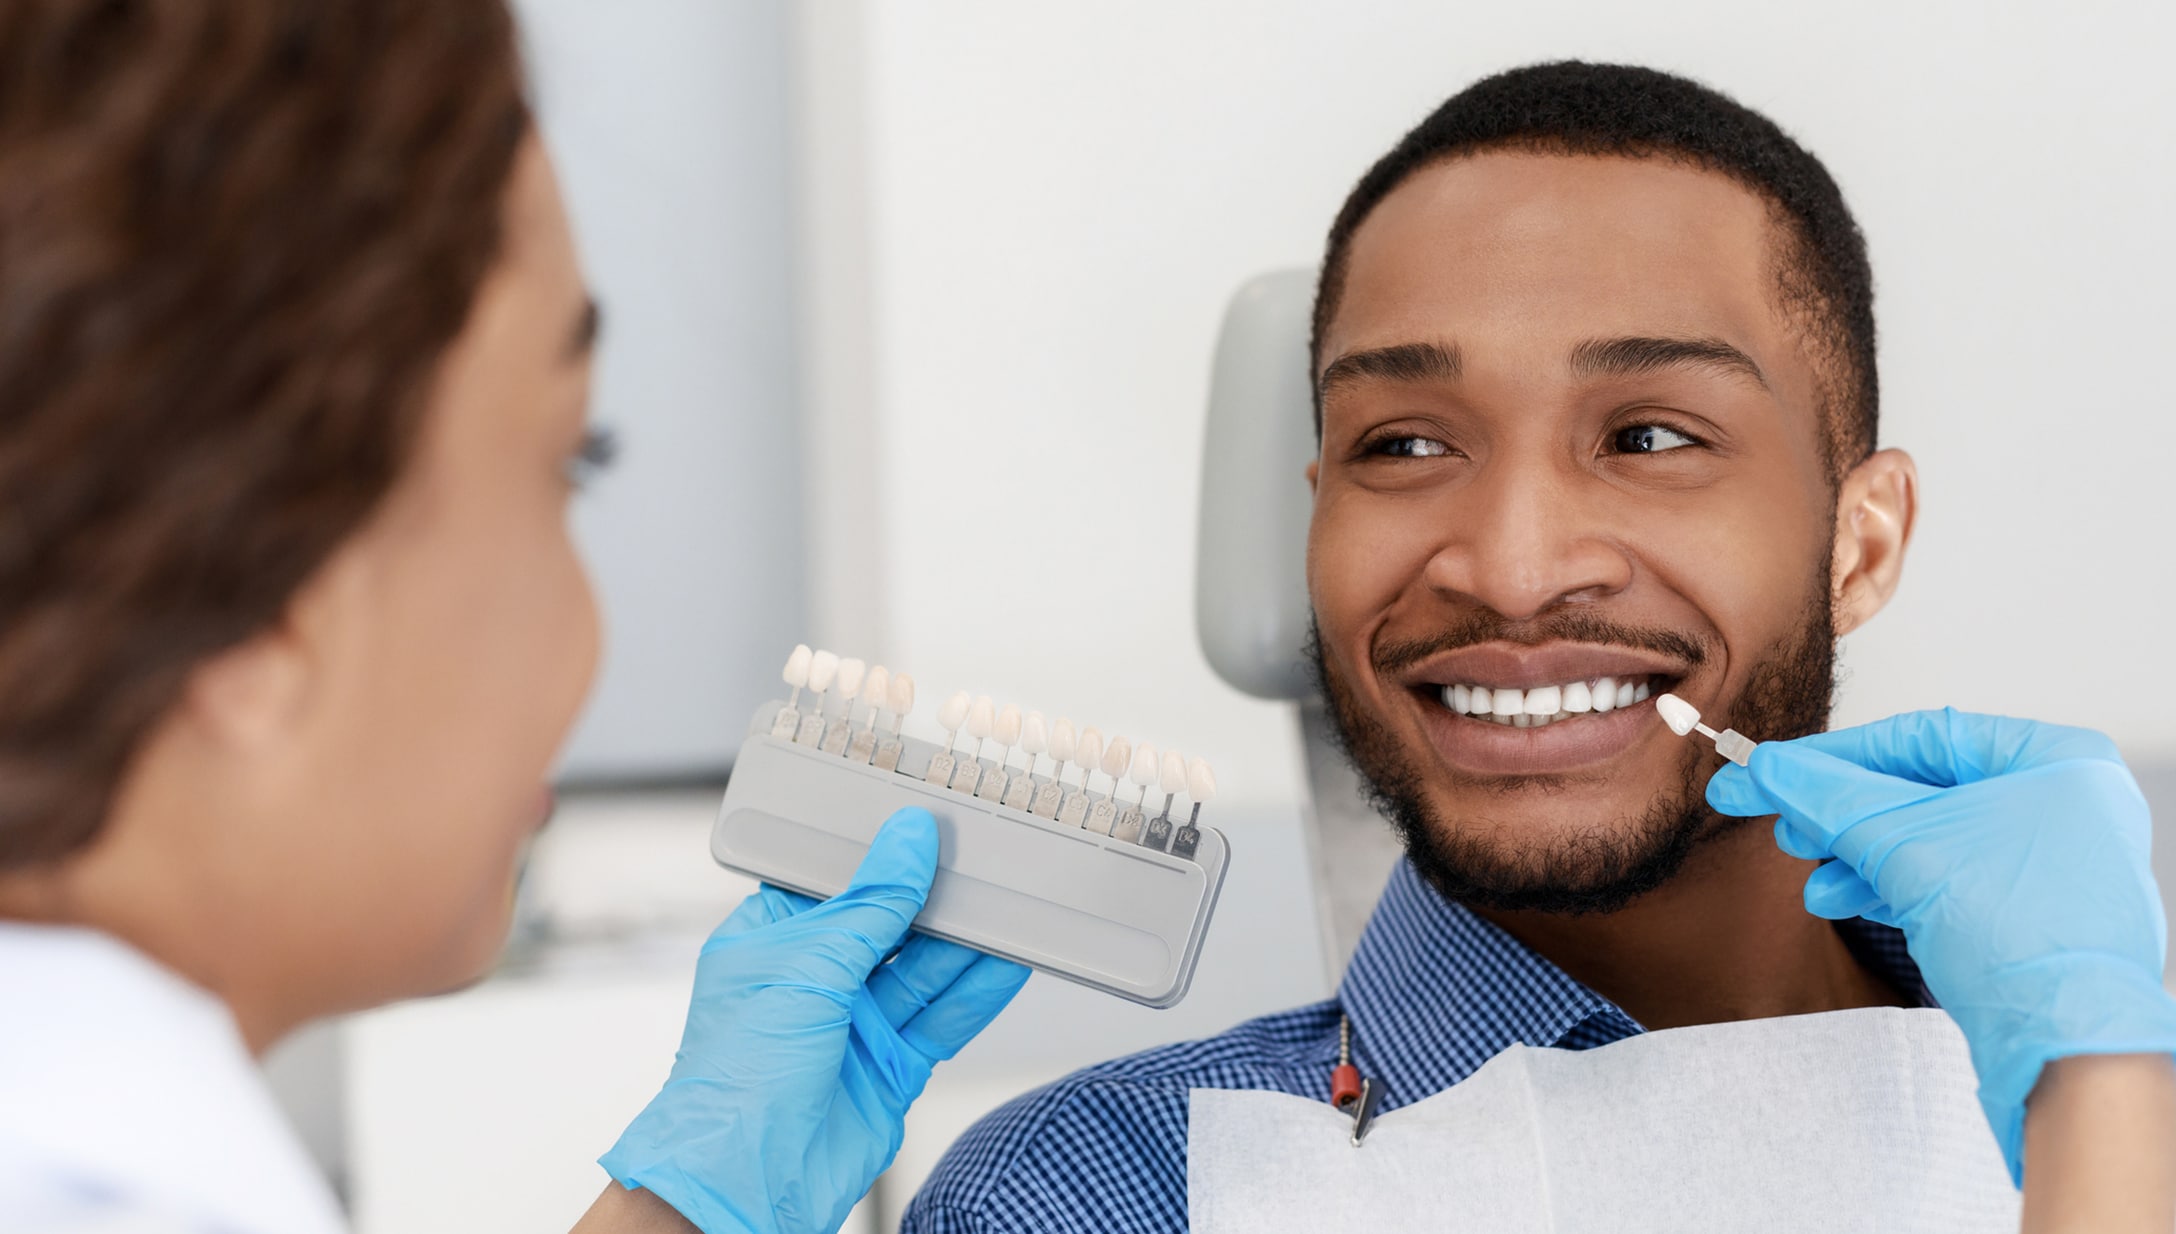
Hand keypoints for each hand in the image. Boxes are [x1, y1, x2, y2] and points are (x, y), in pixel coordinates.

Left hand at [600, 808, 1029, 1233]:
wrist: (747, 1180)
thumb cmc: (738, 1077)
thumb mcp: (807, 965)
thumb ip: (870, 904)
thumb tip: (907, 842)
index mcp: (773, 940)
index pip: (837, 881)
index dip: (882, 854)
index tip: (928, 824)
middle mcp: (815, 980)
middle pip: (891, 924)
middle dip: (935, 898)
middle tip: (984, 860)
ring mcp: (855, 1024)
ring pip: (924, 971)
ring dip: (966, 943)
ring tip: (1010, 906)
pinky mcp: (891, 1066)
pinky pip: (942, 1019)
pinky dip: (976, 994)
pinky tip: (1008, 964)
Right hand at [1706, 708, 2175, 1181]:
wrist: (2068, 1050)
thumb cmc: (2024, 937)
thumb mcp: (1906, 847)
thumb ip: (1831, 798)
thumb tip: (1772, 768)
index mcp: (2053, 760)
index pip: (1919, 738)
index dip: (1833, 755)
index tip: (1771, 768)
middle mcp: (2059, 802)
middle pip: (1917, 789)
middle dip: (1840, 813)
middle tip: (1778, 821)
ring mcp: (2045, 860)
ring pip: (1925, 839)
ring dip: (1854, 855)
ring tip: (1806, 871)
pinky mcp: (2026, 910)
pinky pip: (1943, 878)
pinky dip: (1887, 885)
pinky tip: (1839, 897)